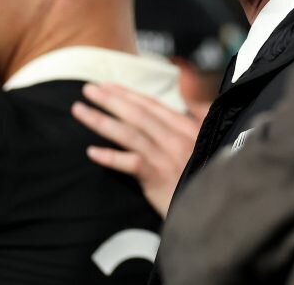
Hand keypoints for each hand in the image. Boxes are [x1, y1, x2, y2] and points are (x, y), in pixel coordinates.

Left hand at [71, 82, 200, 215]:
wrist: (214, 208)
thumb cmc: (202, 177)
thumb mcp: (199, 146)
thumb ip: (182, 128)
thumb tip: (169, 110)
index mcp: (186, 127)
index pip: (151, 104)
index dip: (126, 94)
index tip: (105, 85)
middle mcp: (176, 138)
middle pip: (137, 114)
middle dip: (110, 99)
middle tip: (87, 89)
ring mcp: (167, 157)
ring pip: (129, 134)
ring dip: (101, 120)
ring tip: (79, 110)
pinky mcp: (159, 178)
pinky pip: (131, 163)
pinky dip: (110, 157)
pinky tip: (91, 152)